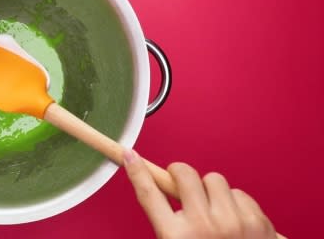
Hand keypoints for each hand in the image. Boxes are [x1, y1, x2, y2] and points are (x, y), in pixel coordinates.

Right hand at [124, 150, 276, 238]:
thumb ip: (169, 222)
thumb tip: (163, 186)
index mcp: (176, 238)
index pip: (149, 194)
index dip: (137, 171)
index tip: (130, 156)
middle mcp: (203, 227)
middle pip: (185, 174)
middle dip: (181, 175)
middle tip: (182, 183)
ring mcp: (233, 223)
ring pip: (214, 179)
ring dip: (211, 191)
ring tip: (214, 213)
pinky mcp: (257, 222)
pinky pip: (240, 194)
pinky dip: (235, 204)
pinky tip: (235, 223)